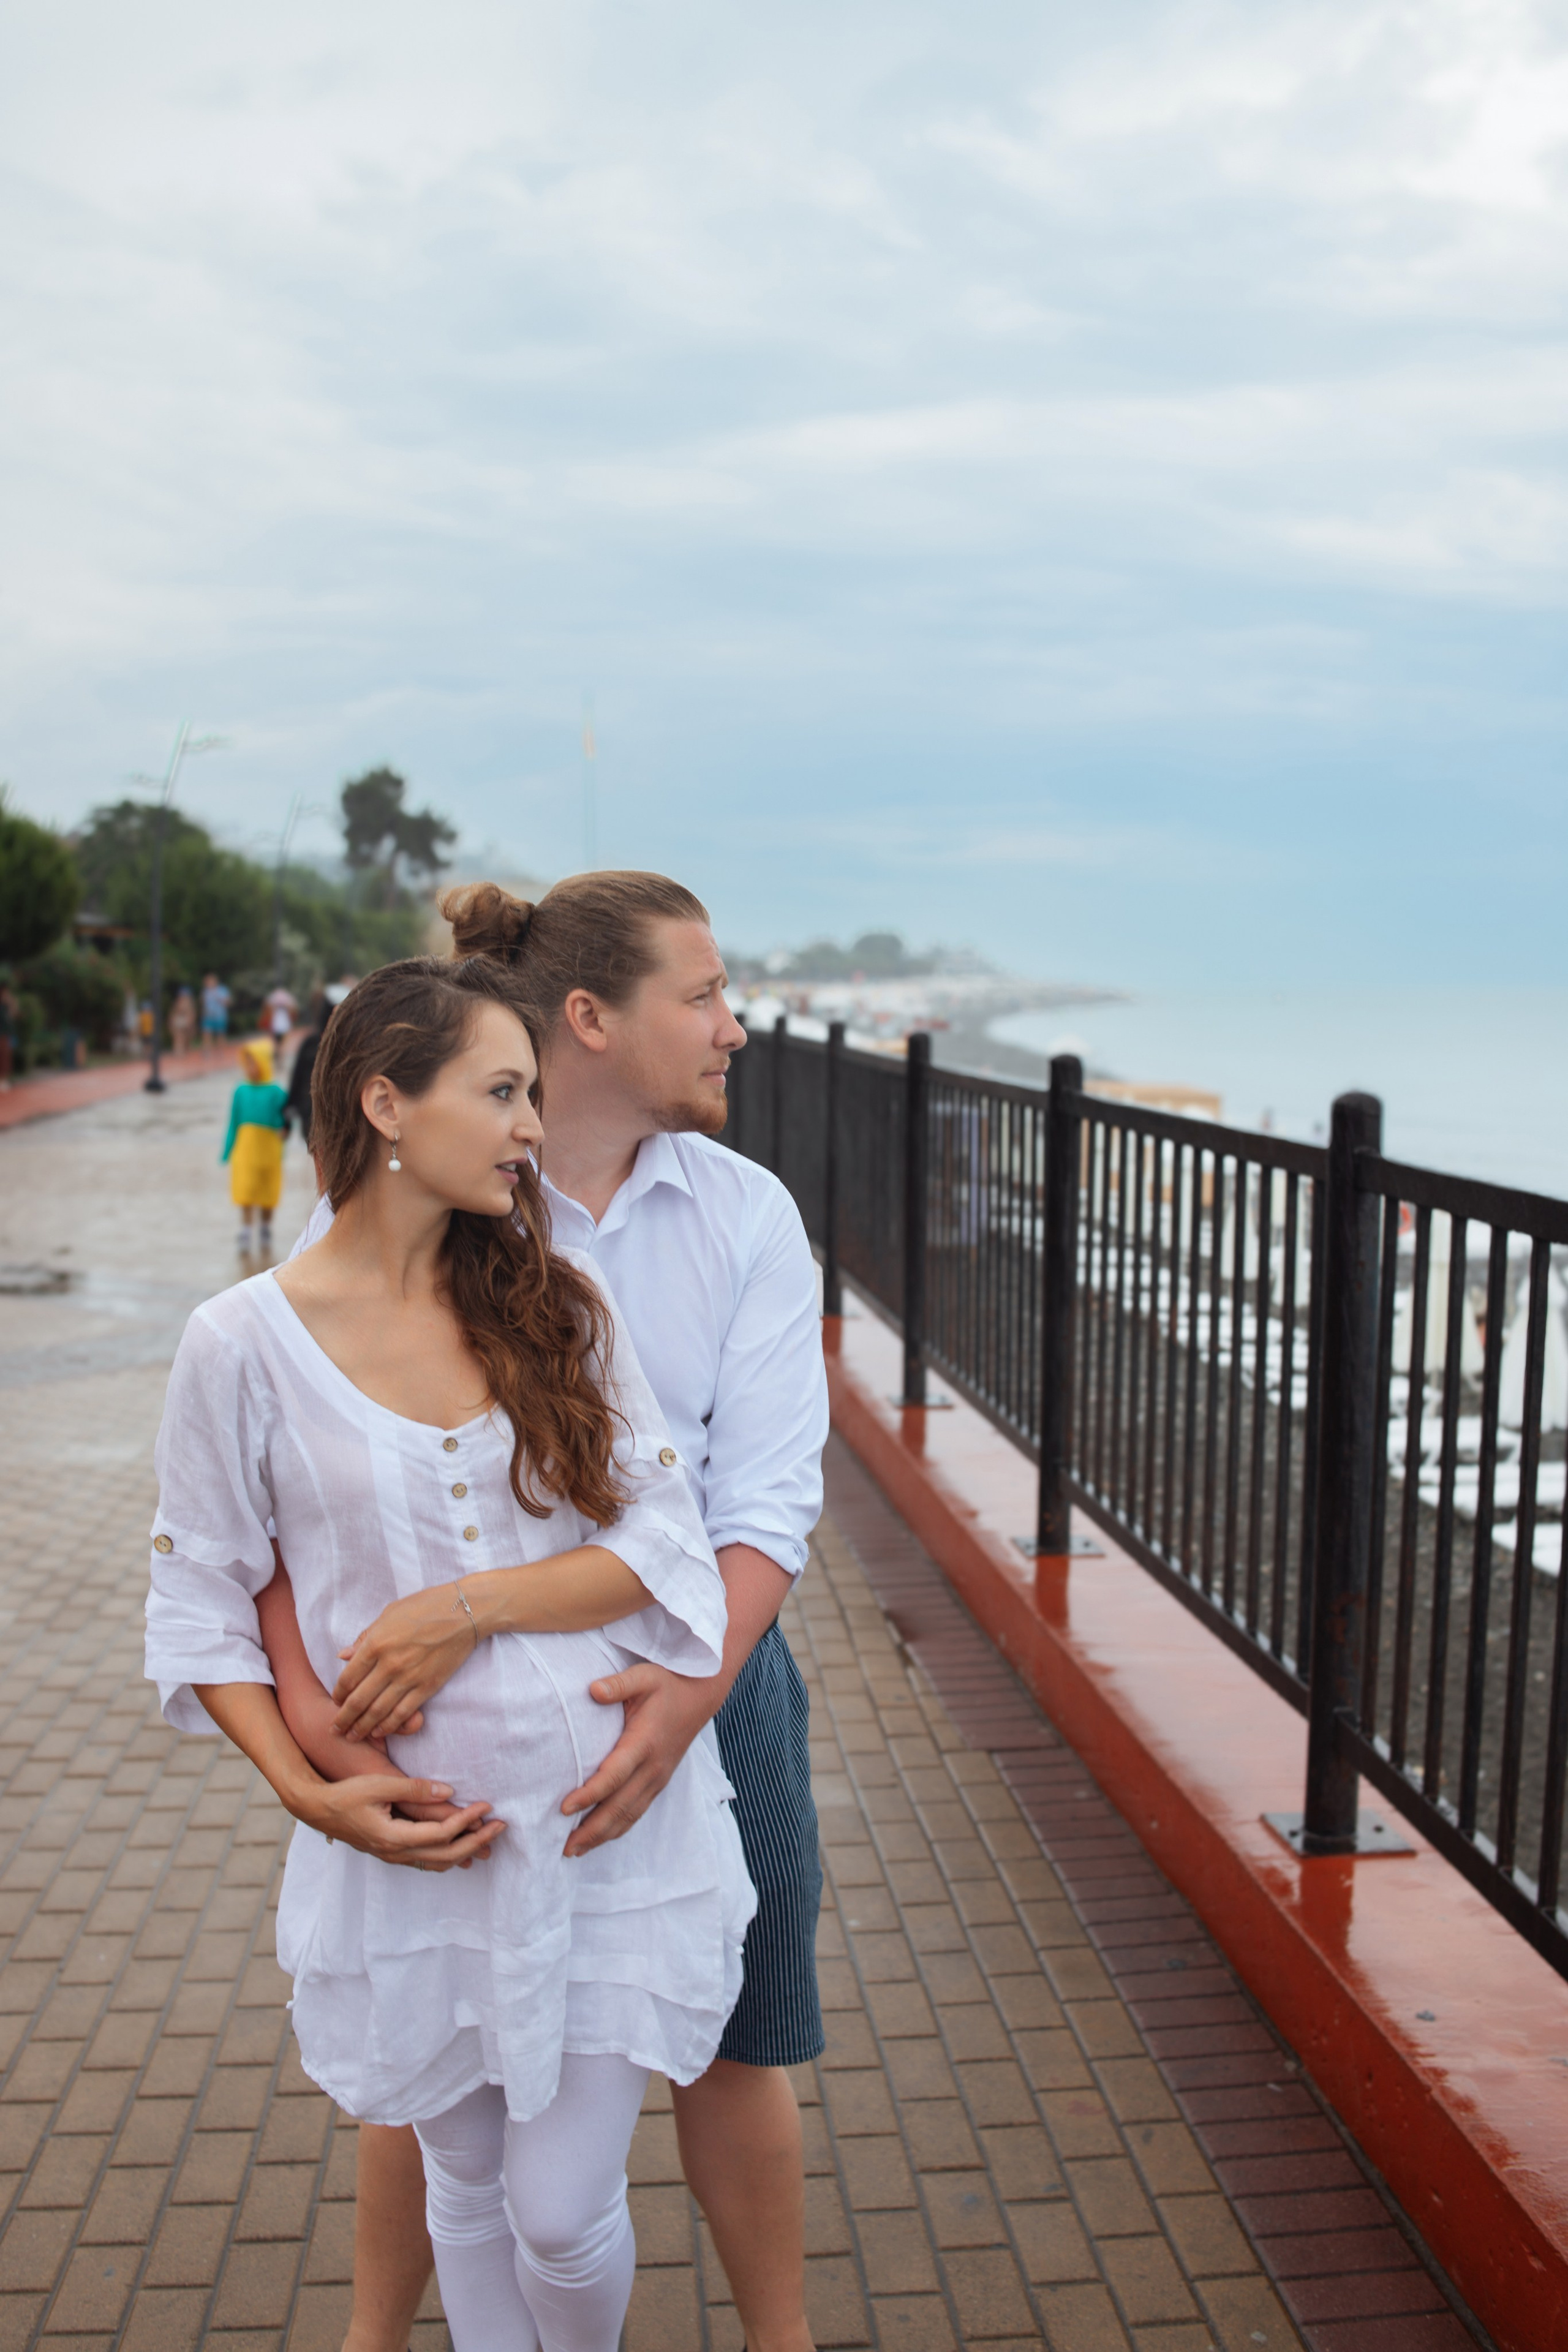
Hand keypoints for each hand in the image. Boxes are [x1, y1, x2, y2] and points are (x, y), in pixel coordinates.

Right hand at [301, 1770, 505, 1872]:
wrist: (318, 1810)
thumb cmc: (347, 1794)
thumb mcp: (380, 1784)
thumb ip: (415, 1788)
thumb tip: (448, 1791)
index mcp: (394, 1837)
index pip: (442, 1834)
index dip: (468, 1820)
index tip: (487, 1806)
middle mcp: (396, 1853)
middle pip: (447, 1855)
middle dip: (477, 1841)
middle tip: (501, 1826)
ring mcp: (393, 1857)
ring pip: (438, 1863)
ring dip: (466, 1851)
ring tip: (488, 1838)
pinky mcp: (391, 1854)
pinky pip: (427, 1861)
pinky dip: (448, 1855)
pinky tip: (461, 1845)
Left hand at [332, 1585, 475, 1742]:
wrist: (464, 1611)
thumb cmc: (425, 1606)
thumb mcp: (389, 1614)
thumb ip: (365, 1638)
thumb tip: (343, 1655)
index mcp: (376, 1643)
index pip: (348, 1678)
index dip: (338, 1694)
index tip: (335, 1701)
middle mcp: (389, 1664)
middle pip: (358, 1700)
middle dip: (343, 1719)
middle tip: (335, 1730)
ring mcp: (409, 1678)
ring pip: (378, 1712)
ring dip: (362, 1728)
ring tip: (353, 1737)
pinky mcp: (427, 1687)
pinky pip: (403, 1713)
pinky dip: (388, 1726)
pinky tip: (379, 1732)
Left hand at [560, 1661, 719, 1856]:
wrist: (700, 1696)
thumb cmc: (667, 1684)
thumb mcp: (643, 1676)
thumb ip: (618, 1685)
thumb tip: (592, 1691)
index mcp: (644, 1742)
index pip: (614, 1775)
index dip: (589, 1794)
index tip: (564, 1808)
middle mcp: (653, 1767)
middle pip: (620, 1806)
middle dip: (591, 1829)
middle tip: (563, 1847)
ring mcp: (658, 1778)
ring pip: (629, 1815)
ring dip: (602, 1835)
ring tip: (574, 1851)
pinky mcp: (659, 1782)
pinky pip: (637, 1812)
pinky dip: (618, 1828)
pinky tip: (600, 1838)